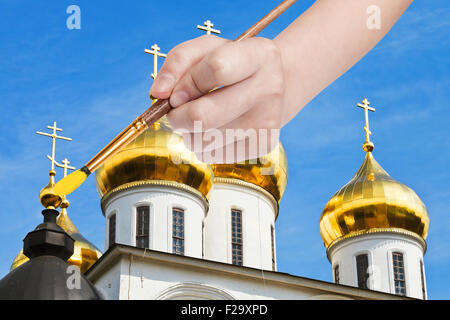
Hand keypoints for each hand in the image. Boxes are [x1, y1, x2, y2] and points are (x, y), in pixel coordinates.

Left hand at [150, 35, 286, 163]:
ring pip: (202, 141)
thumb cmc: (233, 65)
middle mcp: (270, 89)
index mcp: (260, 55)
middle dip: (177, 117)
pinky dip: (202, 145)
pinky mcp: (262, 146)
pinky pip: (211, 155)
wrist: (272, 90)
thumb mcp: (208, 49)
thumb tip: (158, 93)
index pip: (216, 68)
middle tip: (177, 111)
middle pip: (203, 116)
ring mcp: (267, 121)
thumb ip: (179, 61)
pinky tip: (214, 131)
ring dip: (189, 132)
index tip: (176, 93)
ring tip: (200, 118)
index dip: (186, 83)